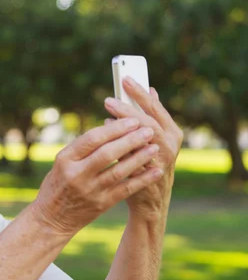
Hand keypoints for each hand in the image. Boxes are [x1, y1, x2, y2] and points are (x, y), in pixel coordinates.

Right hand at [31, 118, 163, 236]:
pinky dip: (143, 179)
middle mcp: (77, 174)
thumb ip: (83, 148)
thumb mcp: (62, 162)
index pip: (91, 139)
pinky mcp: (102, 204)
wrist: (52, 218)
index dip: (114, 129)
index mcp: (65, 159)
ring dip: (139, 158)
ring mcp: (90, 191)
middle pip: (107, 153)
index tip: (131, 120)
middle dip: (130, 140)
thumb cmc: (58, 184)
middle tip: (148, 130)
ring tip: (154, 147)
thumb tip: (112, 128)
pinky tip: (156, 170)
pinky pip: (126, 189)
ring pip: (119, 171)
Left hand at [104, 77, 183, 217]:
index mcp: (172, 132)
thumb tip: (149, 90)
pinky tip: (107, 133)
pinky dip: (120, 145)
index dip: (140, 93)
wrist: (150, 200)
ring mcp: (159, 161)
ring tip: (107, 114)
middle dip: (128, 108)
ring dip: (124, 125)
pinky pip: (132, 158)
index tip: (126, 78)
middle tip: (109, 99)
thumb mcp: (153, 139)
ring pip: (141, 138)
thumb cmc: (146, 164)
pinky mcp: (147, 176)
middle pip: (148, 121)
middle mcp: (168, 144)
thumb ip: (150, 116)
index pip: (155, 107)